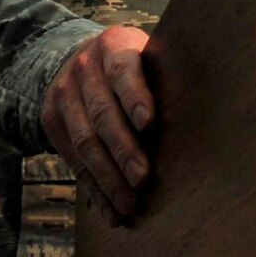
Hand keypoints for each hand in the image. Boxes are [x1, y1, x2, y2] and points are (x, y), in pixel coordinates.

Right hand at [42, 25, 154, 225]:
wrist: (76, 57)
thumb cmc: (132, 61)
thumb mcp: (145, 53)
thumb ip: (164, 74)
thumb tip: (204, 112)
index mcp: (113, 46)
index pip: (123, 71)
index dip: (136, 96)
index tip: (149, 123)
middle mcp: (83, 69)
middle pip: (103, 113)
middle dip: (123, 149)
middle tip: (142, 177)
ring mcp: (63, 95)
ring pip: (85, 142)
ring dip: (107, 177)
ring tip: (128, 203)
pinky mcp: (51, 122)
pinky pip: (72, 160)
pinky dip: (93, 188)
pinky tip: (110, 210)